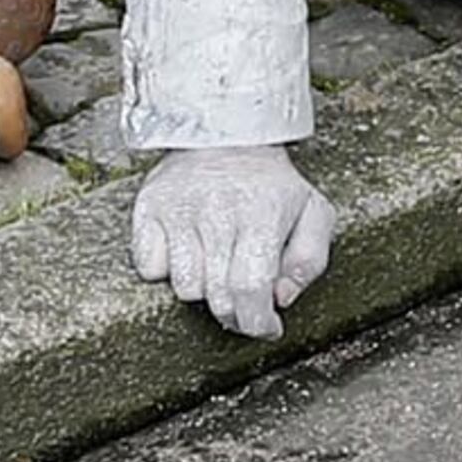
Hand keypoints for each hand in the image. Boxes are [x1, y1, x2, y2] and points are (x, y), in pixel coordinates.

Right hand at [129, 143, 336, 340]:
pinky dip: (167, 271)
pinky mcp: (149, 207)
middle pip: (217, 296)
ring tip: (217, 265)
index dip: (257, 321)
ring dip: (203, 290)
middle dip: (236, 314)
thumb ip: (310, 260)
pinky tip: (188, 250)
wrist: (225, 133)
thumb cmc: (272, 184)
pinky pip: (150, 269)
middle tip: (246, 304)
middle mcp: (217, 210)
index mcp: (263, 212)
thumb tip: (282, 298)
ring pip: (184, 288)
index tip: (267, 328)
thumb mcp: (312, 212)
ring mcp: (179, 209)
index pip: (251, 287)